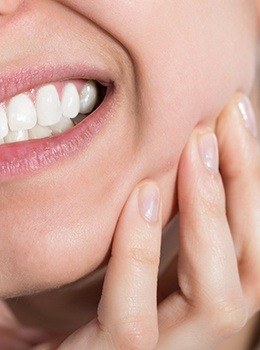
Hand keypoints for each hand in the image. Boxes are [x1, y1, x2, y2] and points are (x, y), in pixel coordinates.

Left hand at [34, 93, 258, 349]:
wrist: (52, 349)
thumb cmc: (102, 298)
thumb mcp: (144, 256)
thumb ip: (173, 224)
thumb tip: (194, 154)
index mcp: (209, 299)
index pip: (249, 240)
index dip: (250, 177)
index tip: (238, 114)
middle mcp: (202, 333)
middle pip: (250, 262)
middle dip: (243, 184)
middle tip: (224, 118)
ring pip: (216, 300)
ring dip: (208, 215)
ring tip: (197, 147)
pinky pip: (134, 321)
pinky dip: (140, 254)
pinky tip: (141, 197)